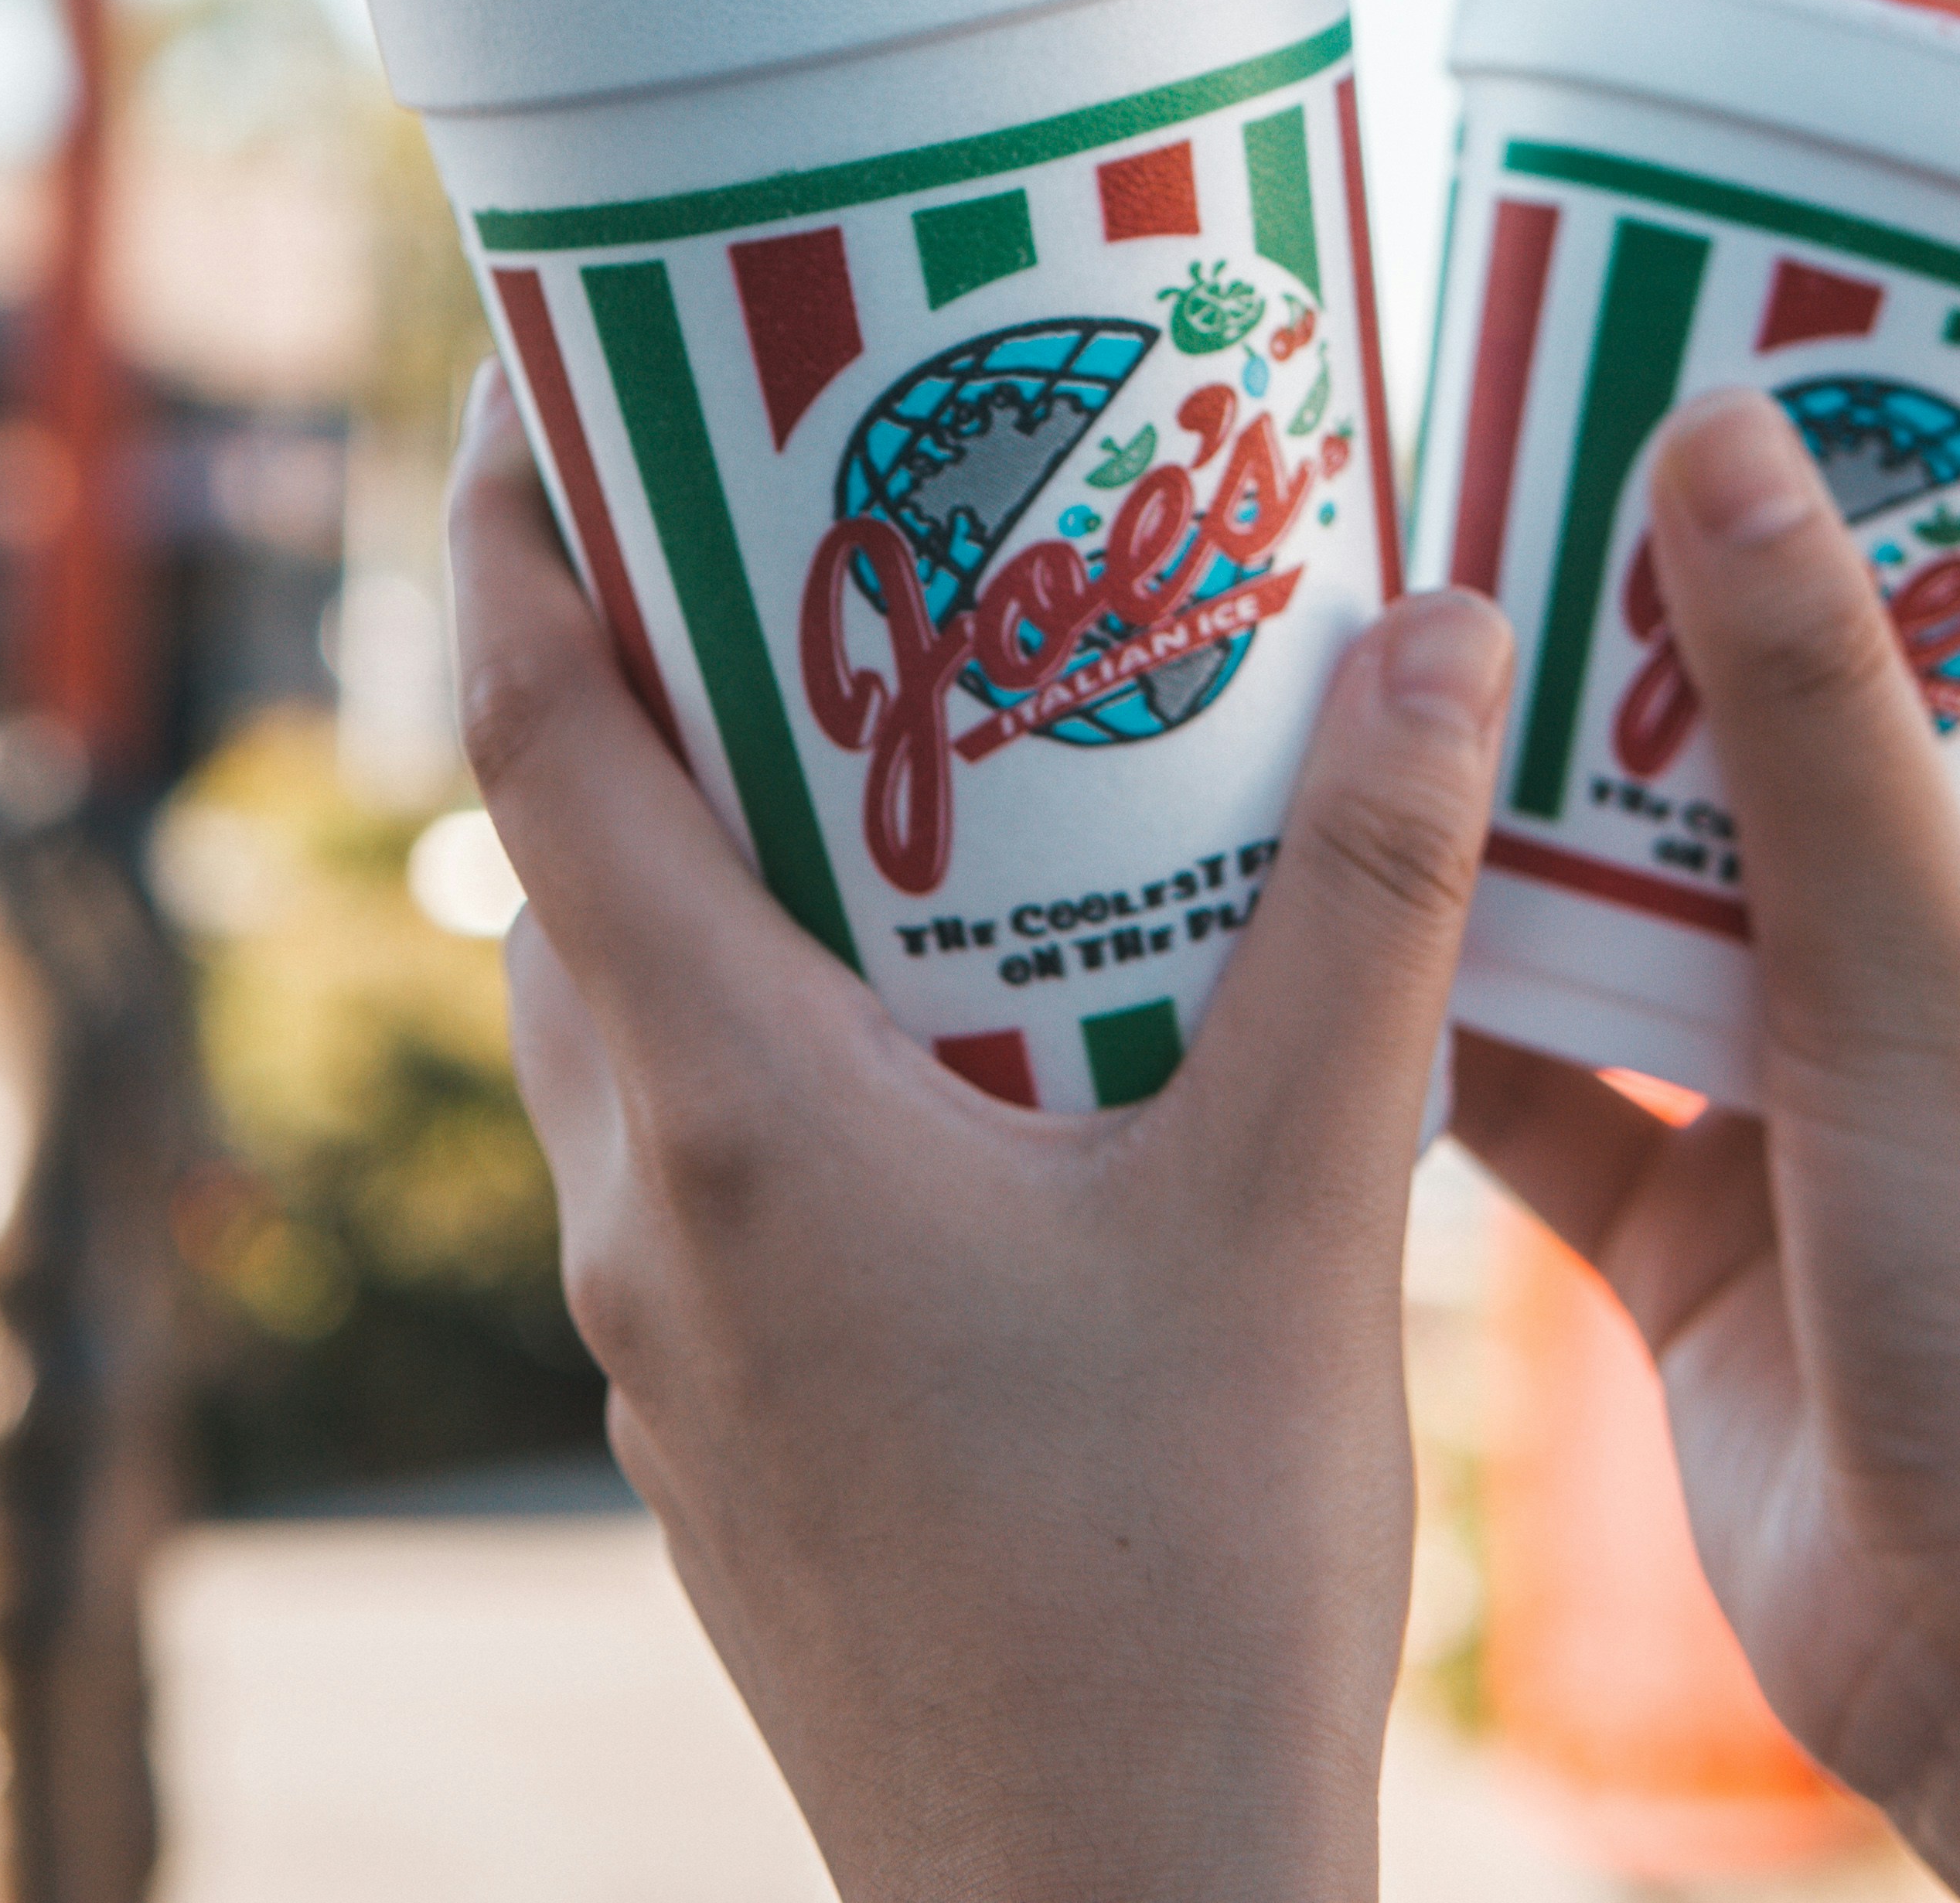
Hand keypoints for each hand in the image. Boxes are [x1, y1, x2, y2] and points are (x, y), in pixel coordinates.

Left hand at [448, 359, 1514, 1902]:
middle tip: (813, 514)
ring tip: (917, 739)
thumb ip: (1370, 901)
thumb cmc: (1181, 1589)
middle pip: (576, 856)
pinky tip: (976, 1013)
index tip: (557, 370)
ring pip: (638, 1005)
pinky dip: (785, 1008)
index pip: (530, 740)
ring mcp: (671, 1332)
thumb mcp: (1306, 1204)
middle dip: (659, 663)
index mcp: (723, 1111)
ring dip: (731, 849)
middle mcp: (644, 1205)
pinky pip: (706, 1138)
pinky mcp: (736, 1419)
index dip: (518, 530)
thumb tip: (1441, 621)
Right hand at [1457, 385, 1959, 1902]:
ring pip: (1626, 865)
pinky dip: (1422, 983)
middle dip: (1637, 579)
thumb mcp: (1926, 961)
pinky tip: (1283, 882)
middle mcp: (1925, 933)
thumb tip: (1717, 427)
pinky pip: (1528, 1050)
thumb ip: (1807, 714)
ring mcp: (1794, 1066)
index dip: (1915, 424)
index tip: (1762, 284)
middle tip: (1474, 418)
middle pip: (1774, 696)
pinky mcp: (1677, 1199)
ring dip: (1507, 772)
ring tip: (1343, 611)